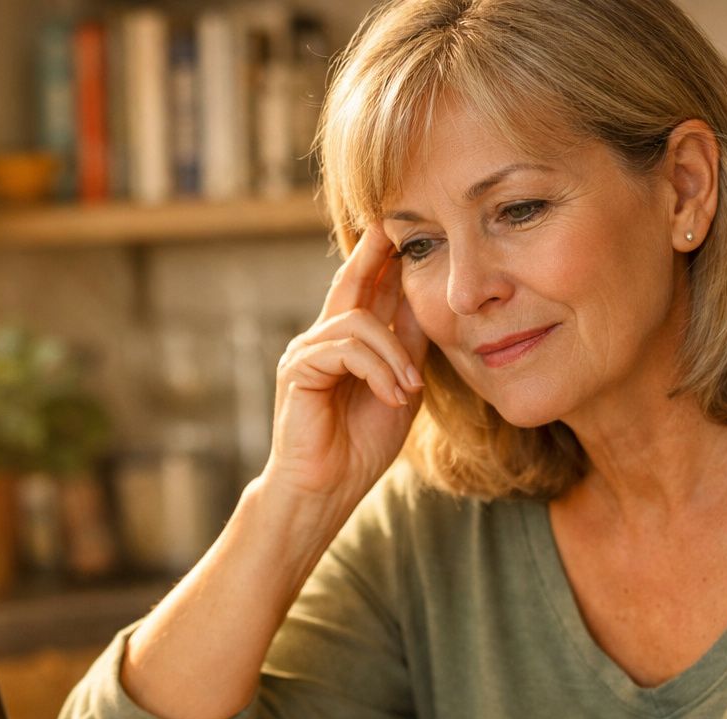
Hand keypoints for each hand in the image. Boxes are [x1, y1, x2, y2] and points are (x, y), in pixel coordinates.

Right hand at [263, 224, 428, 506]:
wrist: (327, 489)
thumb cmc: (361, 446)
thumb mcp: (400, 389)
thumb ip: (408, 350)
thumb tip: (427, 305)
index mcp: (349, 343)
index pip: (369, 290)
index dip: (386, 259)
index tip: (408, 230)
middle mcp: (323, 339)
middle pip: (351, 281)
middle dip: (374, 251)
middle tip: (394, 220)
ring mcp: (307, 352)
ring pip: (358, 322)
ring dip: (395, 355)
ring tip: (410, 388)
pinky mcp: (298, 370)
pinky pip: (345, 349)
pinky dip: (377, 370)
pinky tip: (393, 395)